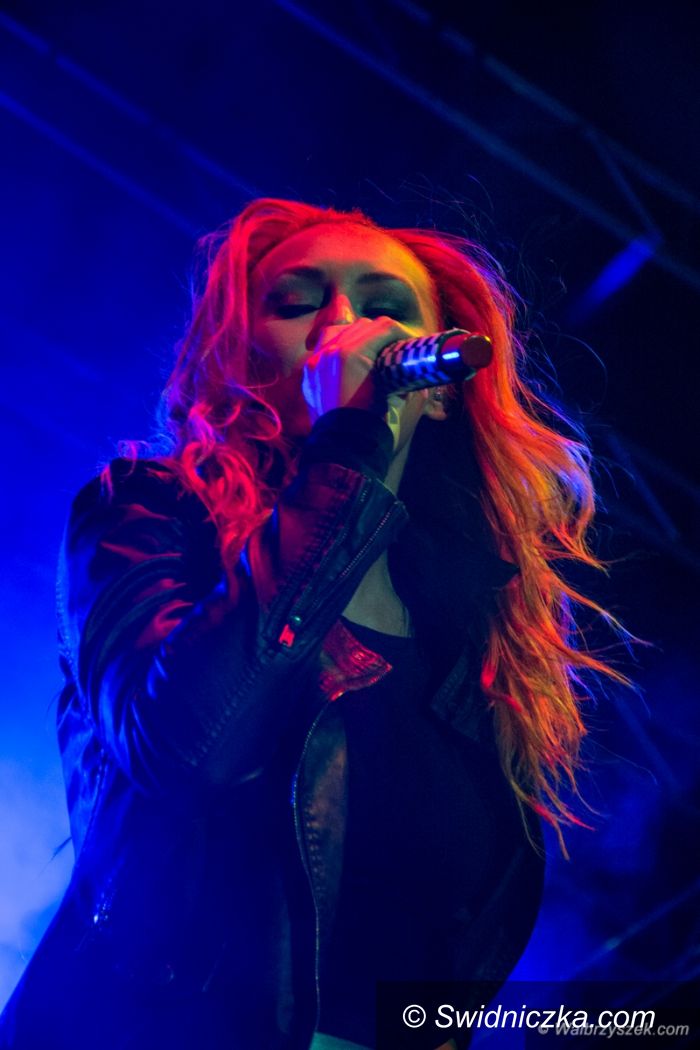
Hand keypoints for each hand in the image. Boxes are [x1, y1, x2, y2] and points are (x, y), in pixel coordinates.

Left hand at [301, 316, 419, 425]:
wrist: (346, 456)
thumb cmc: (377, 430)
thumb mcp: (405, 402)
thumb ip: (412, 376)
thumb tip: (415, 366)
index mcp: (351, 355)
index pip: (383, 327)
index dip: (402, 333)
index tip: (411, 345)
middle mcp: (330, 353)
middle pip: (363, 326)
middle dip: (382, 335)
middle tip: (396, 350)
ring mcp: (316, 363)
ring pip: (340, 331)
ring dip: (358, 337)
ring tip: (370, 352)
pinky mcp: (310, 375)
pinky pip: (324, 349)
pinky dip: (340, 349)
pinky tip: (351, 361)